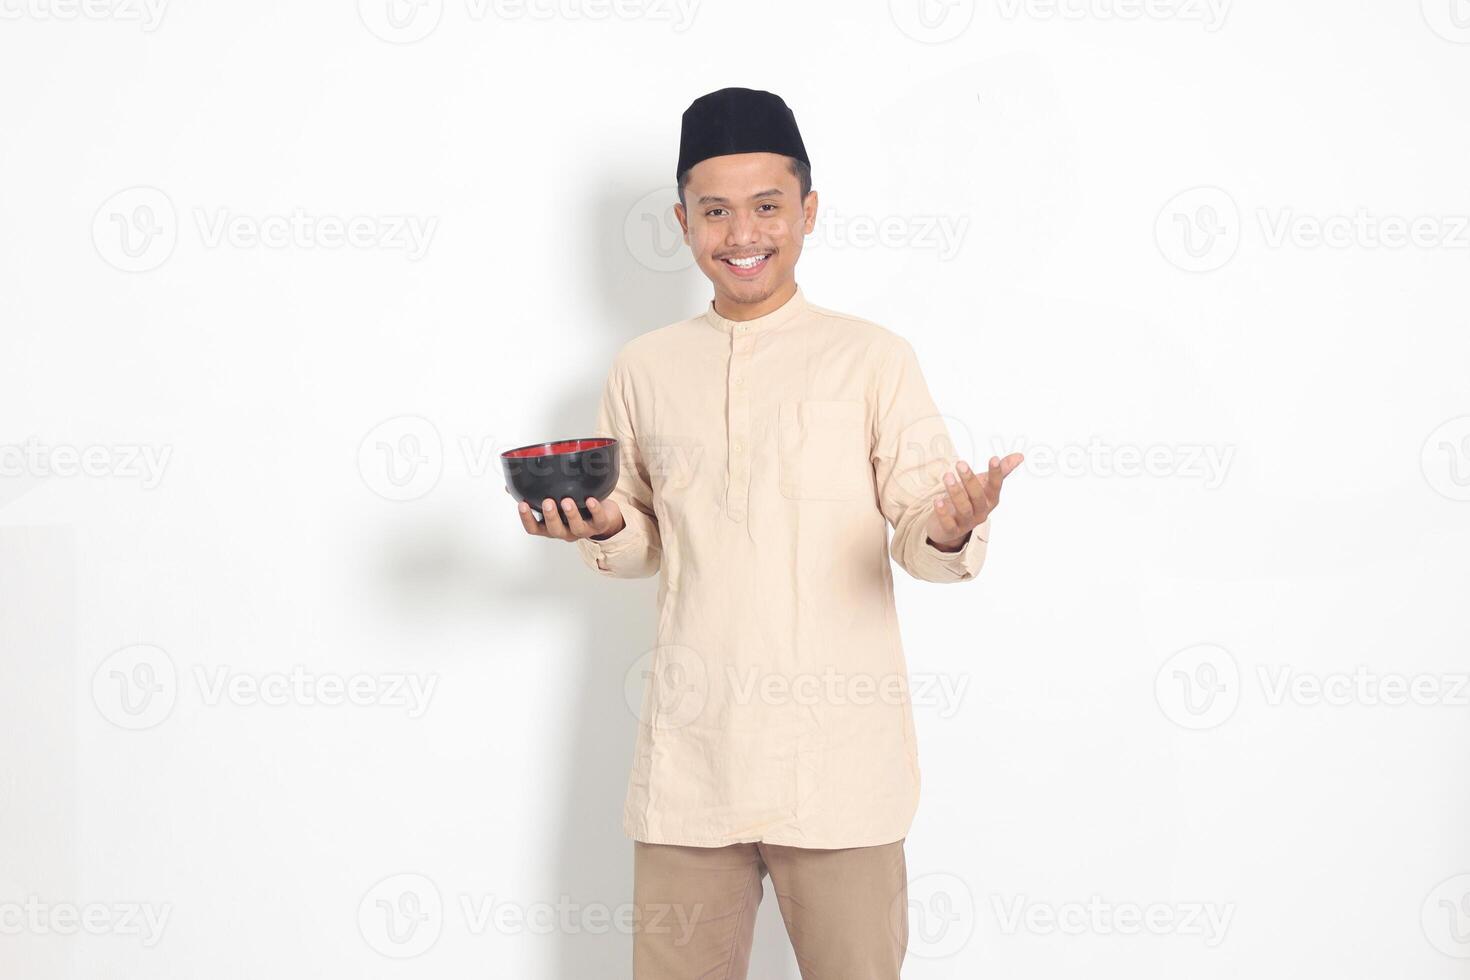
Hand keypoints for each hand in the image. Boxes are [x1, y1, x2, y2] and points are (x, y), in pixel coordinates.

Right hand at [507, 486, 625, 541]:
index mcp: (551, 526)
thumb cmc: (574, 507)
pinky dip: (595, 510)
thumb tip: (509, 486)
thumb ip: (534, 494)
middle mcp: (565, 531)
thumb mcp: (554, 501)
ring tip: (567, 500)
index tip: (522, 504)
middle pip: (554, 530)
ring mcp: (582, 530)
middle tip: (547, 502)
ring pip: (576, 527)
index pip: (534, 529)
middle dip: (550, 516)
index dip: (527, 519)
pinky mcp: (599, 524)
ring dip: (571, 514)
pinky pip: (598, 519)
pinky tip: (591, 500)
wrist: (604, 517)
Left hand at [925, 453, 1023, 550]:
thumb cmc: (969, 500)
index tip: (994, 458)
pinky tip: (937, 500)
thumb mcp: (984, 485)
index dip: (996, 473)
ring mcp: (967, 522)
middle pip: (977, 496)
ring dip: (955, 492)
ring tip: (947, 476)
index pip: (995, 486)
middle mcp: (981, 511)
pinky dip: (943, 513)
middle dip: (970, 480)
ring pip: (964, 508)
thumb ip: (1001, 471)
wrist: (950, 527)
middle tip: (960, 463)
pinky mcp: (951, 530)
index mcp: (990, 499)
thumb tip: (1020, 456)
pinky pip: (949, 523)